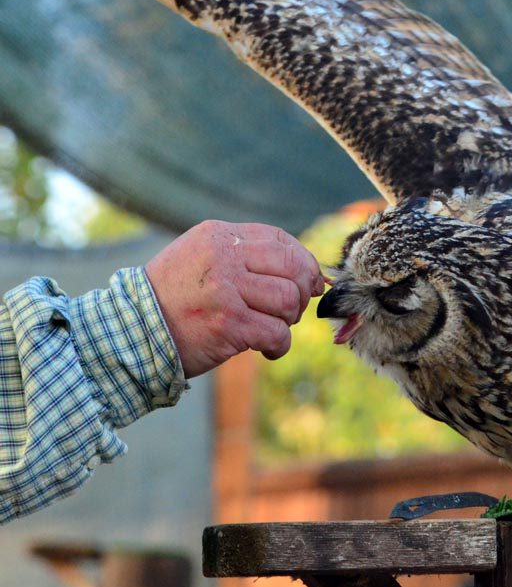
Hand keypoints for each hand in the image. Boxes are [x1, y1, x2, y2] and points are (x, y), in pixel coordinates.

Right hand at [145, 220, 324, 377]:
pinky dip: (279, 346)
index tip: (307, 281)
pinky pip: (276, 333)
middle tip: (289, 311)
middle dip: (300, 291)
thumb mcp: (200, 258)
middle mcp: (224, 257)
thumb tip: (303, 269)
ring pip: (288, 300)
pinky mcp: (228, 324)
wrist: (129, 332)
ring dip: (287, 320)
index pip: (280, 240)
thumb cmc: (171, 298)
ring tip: (271, 328)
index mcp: (219, 236)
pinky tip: (267, 350)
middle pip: (292, 268)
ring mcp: (226, 290)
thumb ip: (242, 255)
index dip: (302, 261)